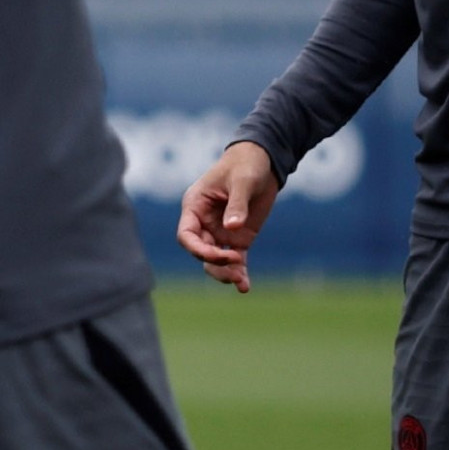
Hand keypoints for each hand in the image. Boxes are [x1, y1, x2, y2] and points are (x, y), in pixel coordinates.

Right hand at [175, 139, 281, 293]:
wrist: (262, 162)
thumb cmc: (245, 165)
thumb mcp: (242, 181)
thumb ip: (237, 204)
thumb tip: (233, 228)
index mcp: (195, 207)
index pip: (186, 235)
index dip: (197, 249)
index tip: (218, 254)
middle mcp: (204, 223)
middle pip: (200, 252)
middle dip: (216, 262)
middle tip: (236, 262)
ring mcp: (220, 232)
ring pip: (215, 261)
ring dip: (226, 272)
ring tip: (241, 282)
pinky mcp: (238, 238)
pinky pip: (236, 260)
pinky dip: (240, 273)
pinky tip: (244, 287)